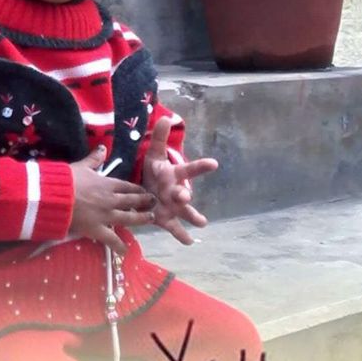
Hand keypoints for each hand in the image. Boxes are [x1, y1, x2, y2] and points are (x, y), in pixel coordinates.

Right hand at [70, 145, 155, 255]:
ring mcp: (106, 215)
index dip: (136, 188)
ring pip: (129, 218)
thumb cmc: (66, 180)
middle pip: (132, 200)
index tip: (143, 190)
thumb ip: (94, 158)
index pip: (127, 186)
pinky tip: (125, 251)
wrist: (56, 196)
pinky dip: (119, 246)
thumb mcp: (81, 166)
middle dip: (144, 201)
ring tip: (150, 219)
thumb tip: (103, 147)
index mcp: (107, 184)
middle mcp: (111, 200)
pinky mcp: (97, 229)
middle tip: (153, 203)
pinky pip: (112, 239)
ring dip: (141, 218)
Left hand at [142, 116, 217, 245]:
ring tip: (202, 223)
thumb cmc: (154, 171)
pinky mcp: (166, 219)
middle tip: (186, 196)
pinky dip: (181, 235)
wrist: (147, 188)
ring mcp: (173, 206)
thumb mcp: (153, 154)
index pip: (189, 169)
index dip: (201, 167)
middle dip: (184, 195)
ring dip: (192, 217)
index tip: (214, 164)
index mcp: (174, 175)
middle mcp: (177, 191)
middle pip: (183, 192)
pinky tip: (188, 242)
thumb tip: (165, 117)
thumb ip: (159, 138)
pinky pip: (175, 228)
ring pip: (185, 212)